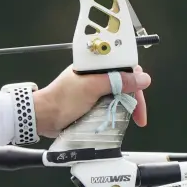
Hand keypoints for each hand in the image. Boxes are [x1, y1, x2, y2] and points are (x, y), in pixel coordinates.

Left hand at [32, 64, 151, 137]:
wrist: (42, 118)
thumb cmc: (63, 100)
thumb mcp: (92, 88)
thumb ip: (117, 81)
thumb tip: (144, 79)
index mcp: (95, 66)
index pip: (124, 68)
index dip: (135, 82)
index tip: (141, 96)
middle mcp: (95, 76)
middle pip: (124, 83)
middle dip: (134, 99)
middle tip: (139, 117)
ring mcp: (93, 90)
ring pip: (118, 96)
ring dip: (126, 107)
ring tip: (132, 120)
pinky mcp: (90, 102)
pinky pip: (109, 105)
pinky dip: (116, 112)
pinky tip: (120, 119)